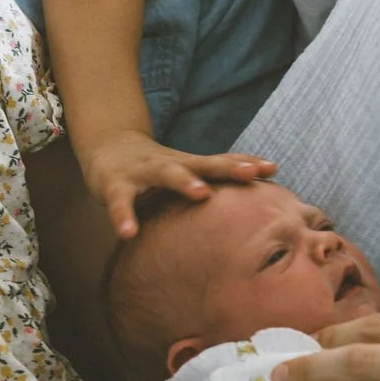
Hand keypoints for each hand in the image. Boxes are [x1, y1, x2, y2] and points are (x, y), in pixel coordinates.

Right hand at [81, 129, 276, 237]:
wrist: (106, 146)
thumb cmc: (154, 167)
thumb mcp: (185, 171)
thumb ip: (212, 181)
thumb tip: (254, 201)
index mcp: (189, 165)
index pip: (222, 162)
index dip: (246, 164)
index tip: (273, 168)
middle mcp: (170, 164)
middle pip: (204, 163)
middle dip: (228, 168)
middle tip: (251, 174)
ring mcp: (142, 172)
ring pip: (166, 173)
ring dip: (185, 181)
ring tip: (202, 193)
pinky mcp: (114, 185)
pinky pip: (119, 202)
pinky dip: (123, 216)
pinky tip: (128, 233)